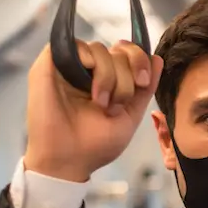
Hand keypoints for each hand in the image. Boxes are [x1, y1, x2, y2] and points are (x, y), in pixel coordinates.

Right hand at [25, 41, 162, 182]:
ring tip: (102, 103)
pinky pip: (76, 45)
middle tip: (120, 102)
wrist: (69, 161)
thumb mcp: (130, 115)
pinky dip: (92, 65)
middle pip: (118, 49)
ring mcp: (69, 65)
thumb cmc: (96, 144)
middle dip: (128, 75)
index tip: (143, 82)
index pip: (128, 52)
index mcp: (108, 78)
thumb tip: (157, 59)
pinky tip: (93, 93)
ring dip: (110, 77)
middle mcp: (88, 68)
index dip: (140, 60)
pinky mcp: (49, 63)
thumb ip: (145, 89)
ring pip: (100, 48)